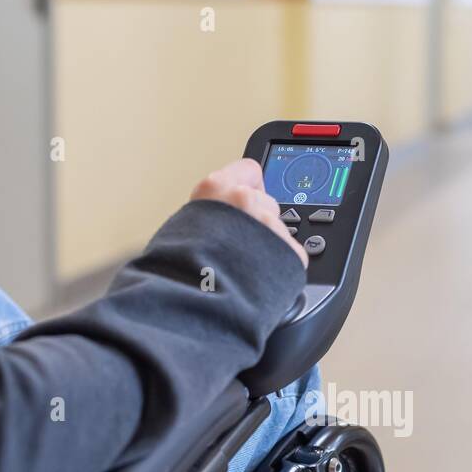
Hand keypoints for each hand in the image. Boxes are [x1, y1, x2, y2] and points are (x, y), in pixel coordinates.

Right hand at [191, 158, 307, 267]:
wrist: (200, 302)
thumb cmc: (183, 272)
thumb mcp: (181, 231)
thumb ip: (207, 214)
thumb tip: (214, 219)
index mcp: (214, 189)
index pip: (249, 169)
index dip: (249, 186)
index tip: (247, 198)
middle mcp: (245, 201)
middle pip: (267, 203)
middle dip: (259, 221)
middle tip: (242, 245)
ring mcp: (269, 225)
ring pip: (279, 231)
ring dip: (269, 247)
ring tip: (247, 267)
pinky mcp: (290, 251)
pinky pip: (291, 256)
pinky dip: (281, 267)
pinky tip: (260, 277)